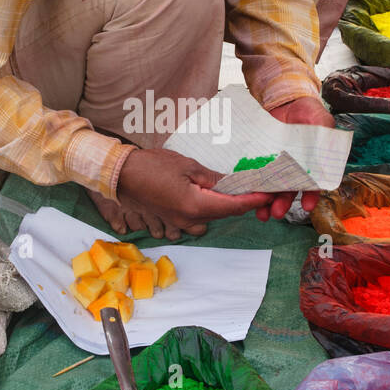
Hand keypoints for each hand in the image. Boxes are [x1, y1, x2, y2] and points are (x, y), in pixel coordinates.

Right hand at [114, 146, 275, 240]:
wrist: (120, 175)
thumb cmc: (152, 166)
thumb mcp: (187, 166)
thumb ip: (213, 179)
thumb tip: (233, 184)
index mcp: (196, 205)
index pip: (234, 206)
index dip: (254, 199)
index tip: (269, 192)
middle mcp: (189, 220)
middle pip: (224, 214)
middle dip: (242, 203)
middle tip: (255, 188)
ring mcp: (179, 223)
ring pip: (211, 220)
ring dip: (223, 208)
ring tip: (229, 191)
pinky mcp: (171, 221)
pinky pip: (196, 221)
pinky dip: (207, 211)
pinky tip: (207, 197)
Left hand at [249, 95, 334, 221]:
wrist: (286, 101)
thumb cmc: (308, 112)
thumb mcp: (321, 120)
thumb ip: (325, 136)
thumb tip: (328, 153)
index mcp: (313, 164)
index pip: (313, 184)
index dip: (311, 196)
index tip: (307, 206)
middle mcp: (295, 170)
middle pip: (289, 191)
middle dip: (283, 203)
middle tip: (277, 213)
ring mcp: (277, 166)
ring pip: (272, 188)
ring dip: (267, 203)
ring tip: (262, 214)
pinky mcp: (262, 160)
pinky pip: (257, 176)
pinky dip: (252, 187)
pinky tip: (246, 196)